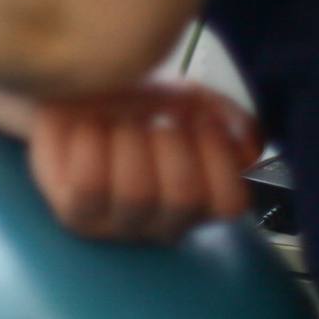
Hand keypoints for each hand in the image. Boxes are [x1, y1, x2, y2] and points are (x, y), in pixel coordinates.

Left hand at [28, 82, 260, 243]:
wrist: (70, 92)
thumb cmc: (133, 102)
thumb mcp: (187, 99)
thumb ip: (226, 117)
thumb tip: (247, 141)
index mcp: (200, 200)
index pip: (231, 202)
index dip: (218, 156)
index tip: (199, 121)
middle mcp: (163, 223)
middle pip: (184, 196)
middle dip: (170, 142)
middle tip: (153, 122)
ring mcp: (118, 226)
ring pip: (137, 193)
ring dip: (128, 140)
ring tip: (117, 124)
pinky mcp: (75, 216)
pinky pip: (90, 186)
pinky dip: (90, 144)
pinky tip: (87, 131)